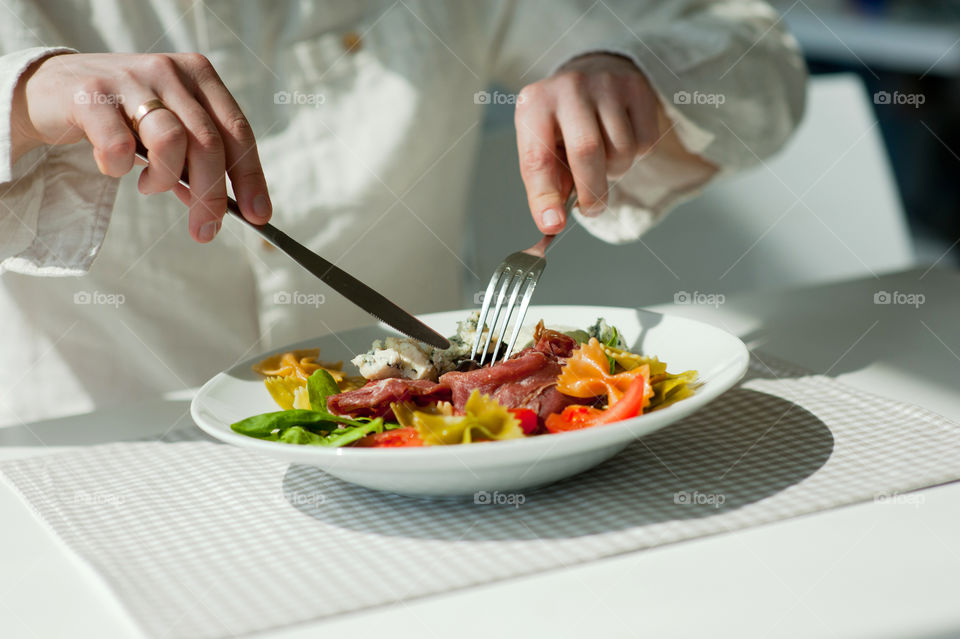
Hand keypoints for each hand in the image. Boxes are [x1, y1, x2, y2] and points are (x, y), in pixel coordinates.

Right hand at [11, 52, 270, 241]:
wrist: (52, 89)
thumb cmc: (123, 117)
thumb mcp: (167, 132)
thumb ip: (197, 163)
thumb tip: (227, 208)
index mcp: (199, 76)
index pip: (238, 132)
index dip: (251, 177)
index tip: (259, 215)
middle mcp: (169, 71)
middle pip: (208, 143)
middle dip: (211, 196)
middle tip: (205, 230)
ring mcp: (130, 78)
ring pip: (171, 141)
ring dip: (163, 180)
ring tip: (148, 186)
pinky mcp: (91, 94)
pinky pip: (119, 146)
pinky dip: (120, 168)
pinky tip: (113, 166)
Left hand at [515, 53, 665, 233]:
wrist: (594, 72)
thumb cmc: (562, 124)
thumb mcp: (543, 146)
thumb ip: (546, 183)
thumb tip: (552, 223)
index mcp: (534, 104)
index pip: (537, 158)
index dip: (544, 195)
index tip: (552, 224)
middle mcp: (568, 87)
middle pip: (586, 151)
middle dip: (591, 191)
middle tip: (591, 209)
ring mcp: (606, 84)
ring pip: (621, 150)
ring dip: (614, 172)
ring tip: (602, 160)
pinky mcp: (636, 88)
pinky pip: (644, 143)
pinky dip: (635, 156)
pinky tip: (620, 141)